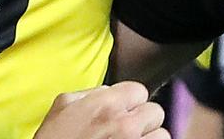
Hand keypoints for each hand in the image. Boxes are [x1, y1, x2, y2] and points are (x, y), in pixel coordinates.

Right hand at [34, 82, 167, 138]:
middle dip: (142, 120)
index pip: (140, 90)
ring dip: (149, 138)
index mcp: (106, 104)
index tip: (123, 110)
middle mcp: (125, 124)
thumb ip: (88, 93)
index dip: (131, 101)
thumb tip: (107, 91)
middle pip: (155, 112)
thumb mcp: (61, 107)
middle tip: (127, 129)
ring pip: (162, 135)